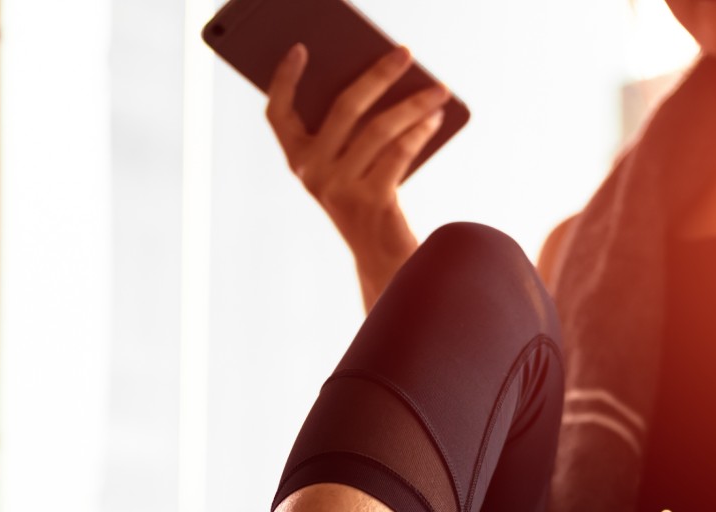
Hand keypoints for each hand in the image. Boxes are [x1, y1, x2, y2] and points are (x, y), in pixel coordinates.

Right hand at [265, 44, 450, 299]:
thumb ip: (351, 131)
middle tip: (405, 53)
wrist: (382, 260)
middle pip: (344, 107)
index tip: (300, 48)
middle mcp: (311, 173)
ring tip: (438, 90)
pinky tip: (436, 118)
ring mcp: (338, 188)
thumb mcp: (348, 166)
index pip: (277, 114)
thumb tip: (383, 82)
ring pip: (379, 128)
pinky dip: (420, 131)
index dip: (284, 80)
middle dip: (379, 75)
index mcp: (298, 161)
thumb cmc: (367, 202)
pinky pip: (398, 152)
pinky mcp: (369, 200)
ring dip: (414, 104)